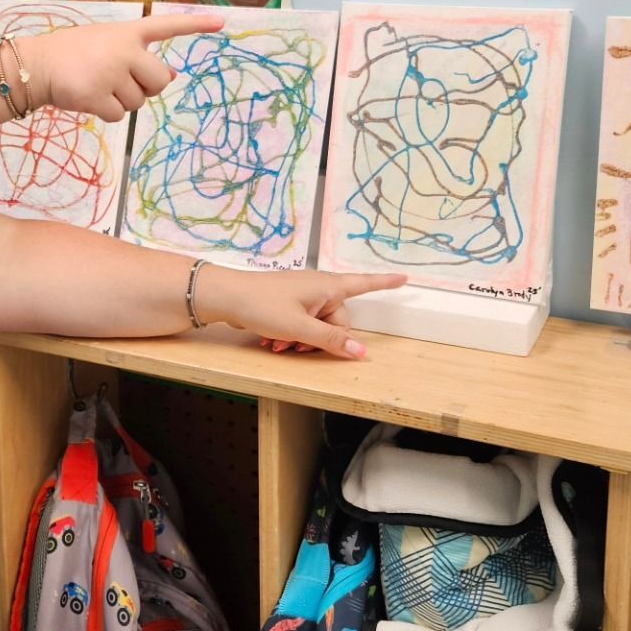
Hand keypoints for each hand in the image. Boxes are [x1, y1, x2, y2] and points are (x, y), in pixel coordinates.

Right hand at [24, 13, 224, 121]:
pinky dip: (106, 113)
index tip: (222, 23)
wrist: (36, 65)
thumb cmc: (72, 54)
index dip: (195, 25)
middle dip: (146, 88)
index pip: (167, 25)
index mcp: (127, 33)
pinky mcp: (98, 95)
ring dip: (121, 100)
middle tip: (121, 82)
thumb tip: (171, 77)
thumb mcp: (107, 45)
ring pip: (138, 102)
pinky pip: (119, 115)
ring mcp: (112, 73)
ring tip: (97, 85)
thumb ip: (138, 57)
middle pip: (160, 81)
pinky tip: (88, 98)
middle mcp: (124, 50)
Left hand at [194, 265, 406, 358]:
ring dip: (303, 340)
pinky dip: (291, 335)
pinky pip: (301, 324)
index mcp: (327, 286)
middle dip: (322, 339)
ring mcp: (302, 295)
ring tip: (281, 345)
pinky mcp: (288, 303)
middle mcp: (318, 287)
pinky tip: (273, 343)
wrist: (226, 296)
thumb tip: (361, 352)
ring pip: (317, 325)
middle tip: (298, 347)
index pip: (363, 283)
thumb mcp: (300, 328)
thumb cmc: (263, 305)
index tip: (405, 278)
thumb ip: (331, 340)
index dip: (384, 282)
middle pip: (338, 319)